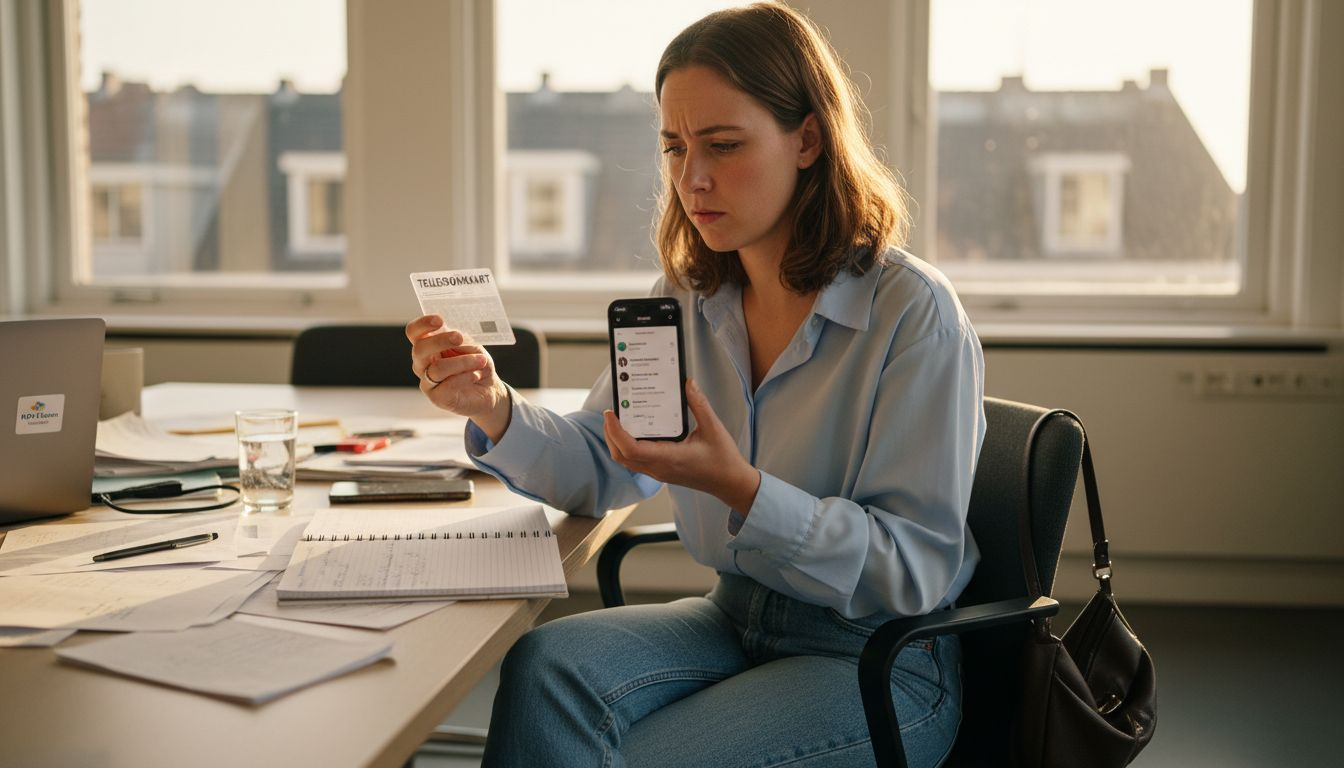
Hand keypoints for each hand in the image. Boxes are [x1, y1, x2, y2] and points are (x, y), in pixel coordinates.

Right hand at [405, 315, 510, 440]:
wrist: (489, 388)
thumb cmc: (476, 363)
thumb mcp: (470, 346)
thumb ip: (458, 340)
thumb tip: (453, 335)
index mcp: (428, 345)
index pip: (414, 332)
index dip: (422, 325)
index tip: (439, 320)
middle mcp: (422, 363)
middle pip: (419, 349)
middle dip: (440, 341)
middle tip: (459, 337)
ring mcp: (427, 382)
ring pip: (437, 368)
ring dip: (463, 362)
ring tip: (481, 360)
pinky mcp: (437, 398)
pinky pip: (448, 385)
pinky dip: (465, 377)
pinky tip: (476, 375)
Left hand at [602, 379, 760, 513]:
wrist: (730, 483)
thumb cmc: (723, 459)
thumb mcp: (713, 427)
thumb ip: (699, 404)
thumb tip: (688, 383)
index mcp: (669, 458)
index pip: (631, 449)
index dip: (615, 431)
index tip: (610, 413)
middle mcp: (659, 468)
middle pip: (621, 455)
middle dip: (610, 434)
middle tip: (611, 412)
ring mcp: (658, 472)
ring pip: (626, 460)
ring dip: (616, 441)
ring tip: (618, 420)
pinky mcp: (661, 471)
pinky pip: (635, 461)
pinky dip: (627, 446)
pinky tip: (634, 431)